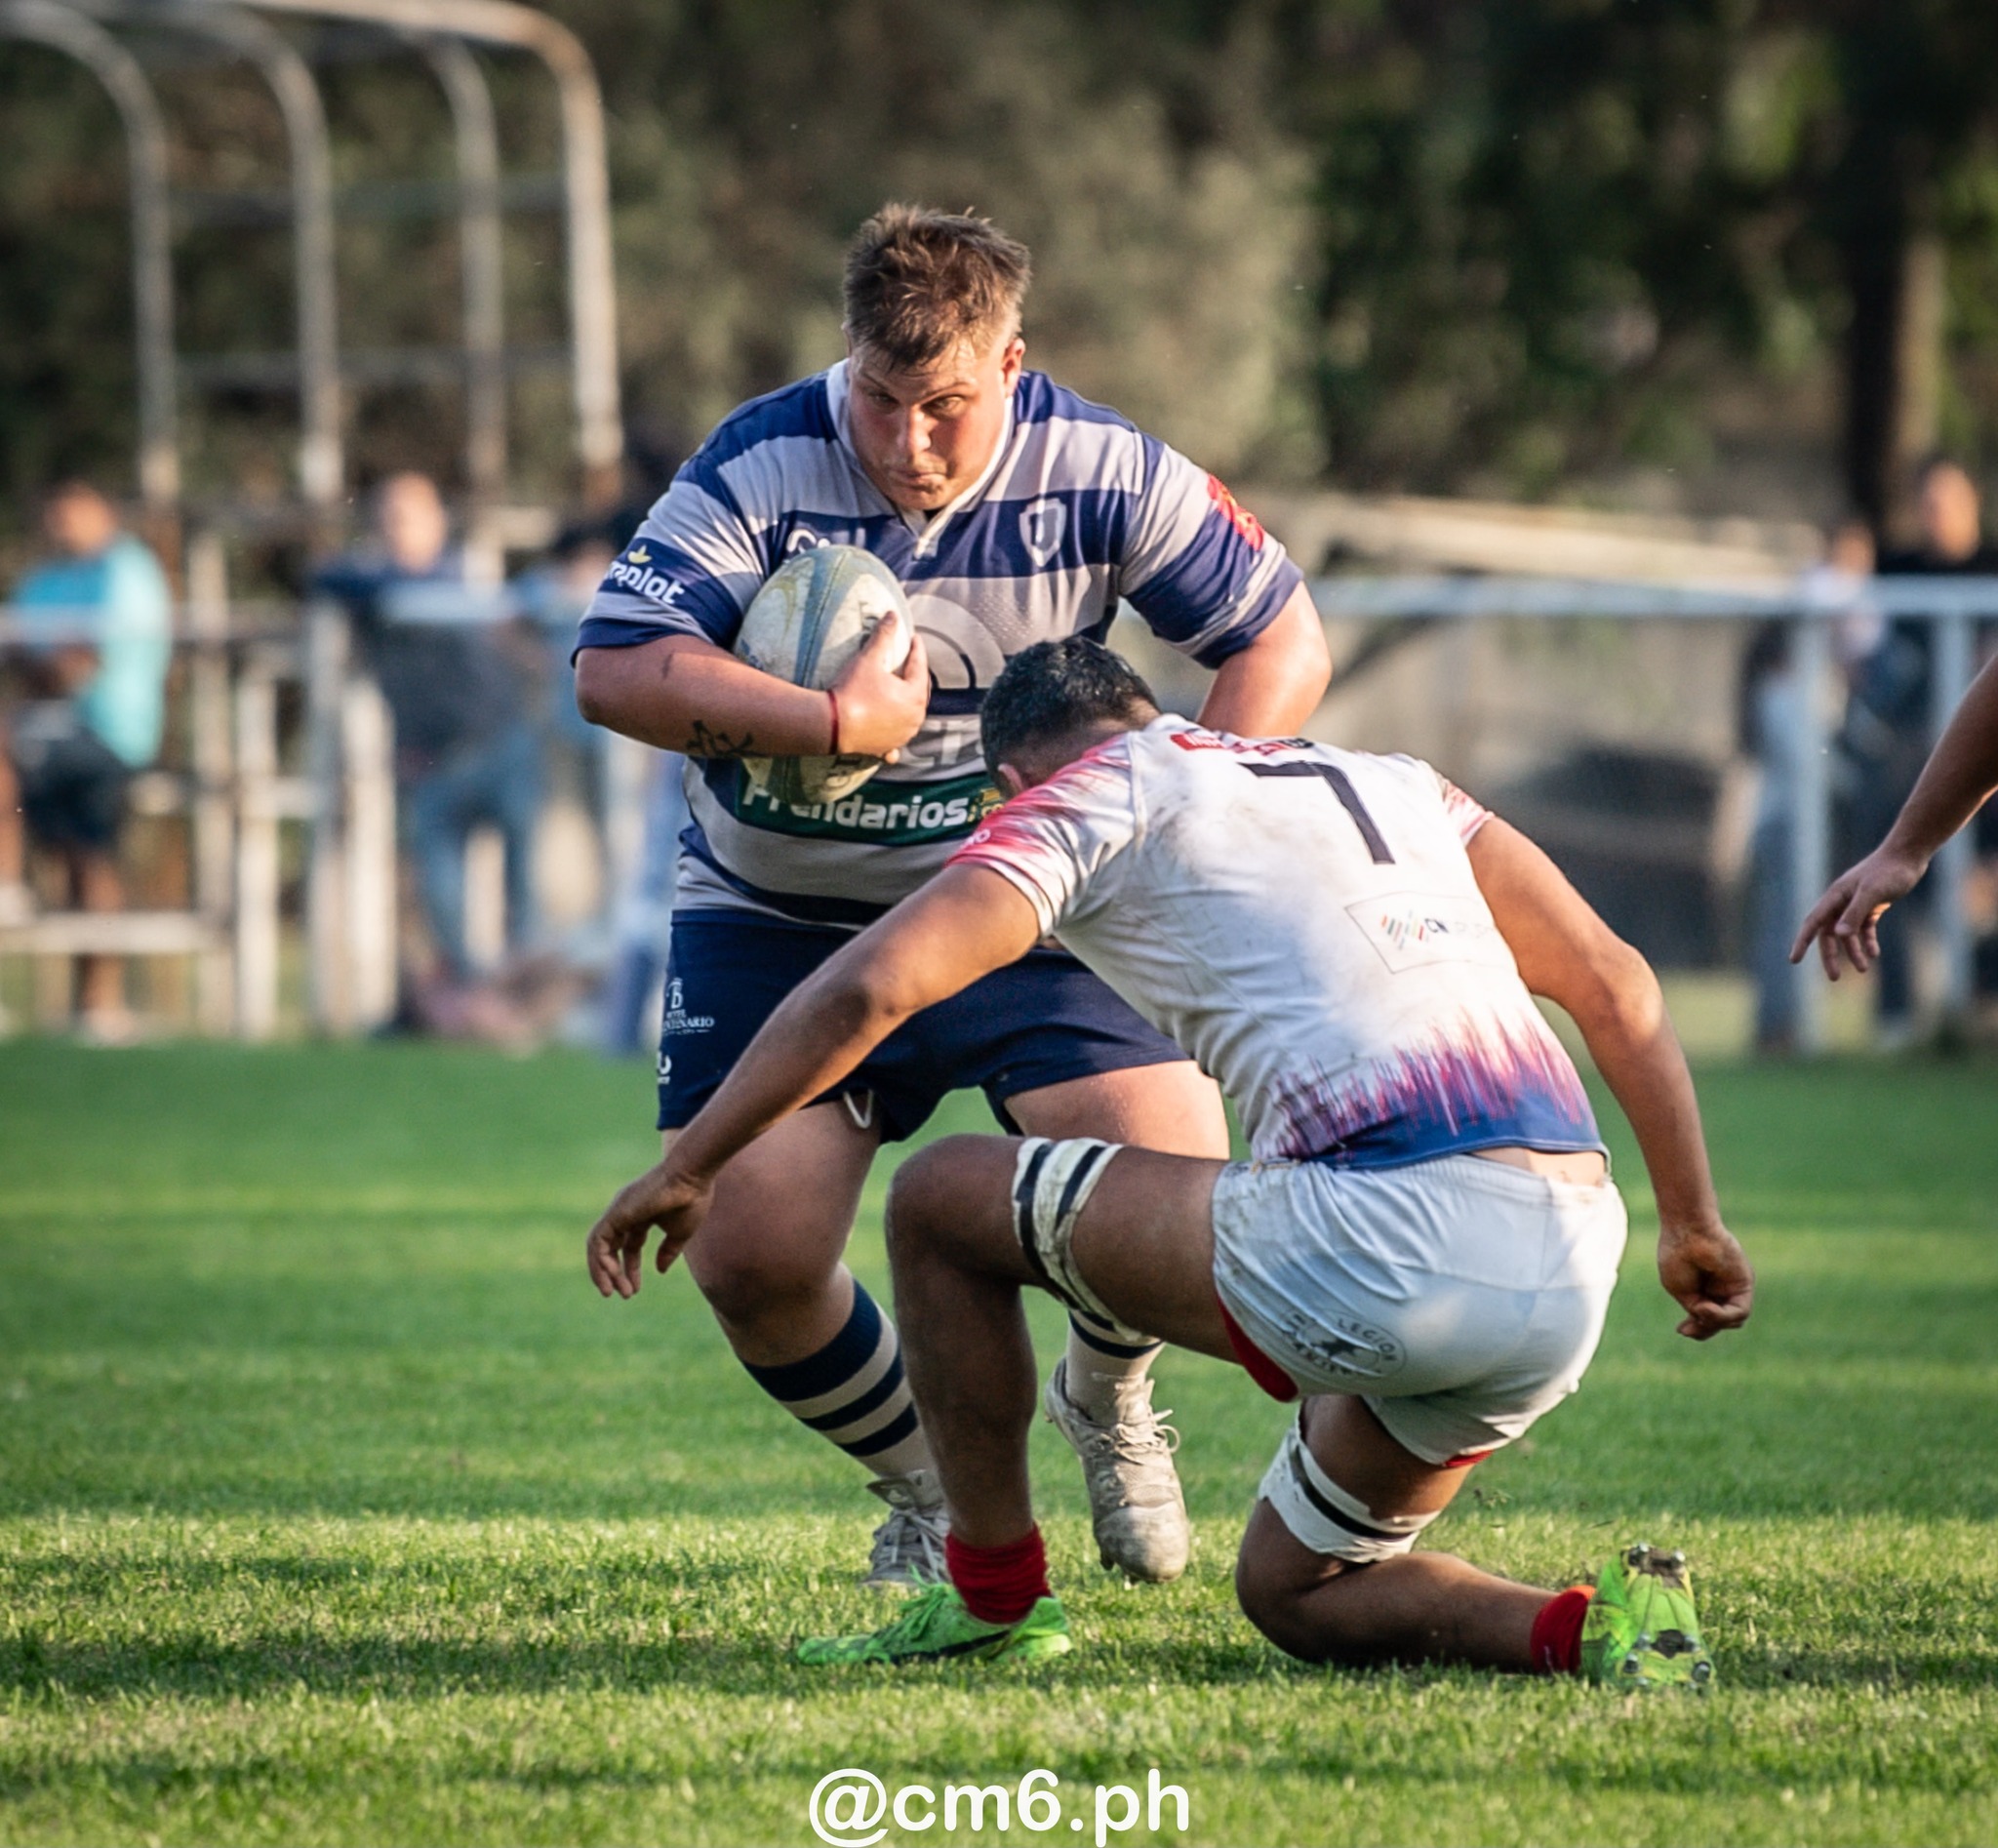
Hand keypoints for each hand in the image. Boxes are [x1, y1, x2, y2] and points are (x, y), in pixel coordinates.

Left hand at [585, 1160, 713, 1298]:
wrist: (691, 1177)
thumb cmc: (691, 1200)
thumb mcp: (680, 1233)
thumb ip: (668, 1251)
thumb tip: (660, 1270)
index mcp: (642, 1216)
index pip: (629, 1246)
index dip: (631, 1269)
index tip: (634, 1290)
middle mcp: (625, 1213)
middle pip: (610, 1247)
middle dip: (614, 1273)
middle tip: (624, 1294)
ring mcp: (617, 1212)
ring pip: (598, 1246)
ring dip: (603, 1271)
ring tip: (614, 1291)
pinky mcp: (614, 1213)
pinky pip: (598, 1241)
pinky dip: (600, 1260)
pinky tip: (613, 1274)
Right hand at [829, 619, 928, 762]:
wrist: (832, 725)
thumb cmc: (853, 690)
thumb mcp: (868, 659)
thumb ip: (883, 636)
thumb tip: (893, 614)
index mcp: (914, 695)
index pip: (920, 666)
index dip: (917, 649)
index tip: (914, 637)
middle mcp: (914, 718)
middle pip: (920, 692)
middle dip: (916, 676)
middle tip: (911, 663)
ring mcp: (902, 735)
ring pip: (911, 717)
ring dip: (909, 705)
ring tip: (904, 694)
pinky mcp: (887, 747)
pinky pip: (895, 743)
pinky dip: (895, 738)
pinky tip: (895, 745)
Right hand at [1657, 1219, 1753, 1340]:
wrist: (1687, 1231)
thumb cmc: (1678, 1256)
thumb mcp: (1682, 1291)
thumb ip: (1697, 1310)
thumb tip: (1709, 1323)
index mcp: (1701, 1289)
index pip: (1705, 1318)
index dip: (1695, 1329)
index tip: (1680, 1329)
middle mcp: (1719, 1288)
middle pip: (1720, 1322)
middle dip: (1704, 1330)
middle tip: (1685, 1330)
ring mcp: (1732, 1286)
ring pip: (1732, 1321)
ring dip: (1713, 1322)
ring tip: (1699, 1309)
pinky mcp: (1745, 1283)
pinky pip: (1740, 1312)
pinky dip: (1722, 1316)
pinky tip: (1706, 1307)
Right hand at [1790, 843, 1928, 978]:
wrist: (1908, 856)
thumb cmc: (1889, 871)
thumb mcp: (1872, 893)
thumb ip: (1854, 914)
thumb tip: (1839, 936)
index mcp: (1834, 897)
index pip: (1812, 923)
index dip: (1802, 942)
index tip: (1794, 960)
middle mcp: (1841, 902)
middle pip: (1829, 934)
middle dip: (1830, 956)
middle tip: (1834, 977)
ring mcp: (1856, 904)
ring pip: (1848, 934)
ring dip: (1854, 951)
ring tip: (1864, 969)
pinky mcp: (1871, 906)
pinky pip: (1864, 928)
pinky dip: (1868, 941)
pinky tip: (1874, 953)